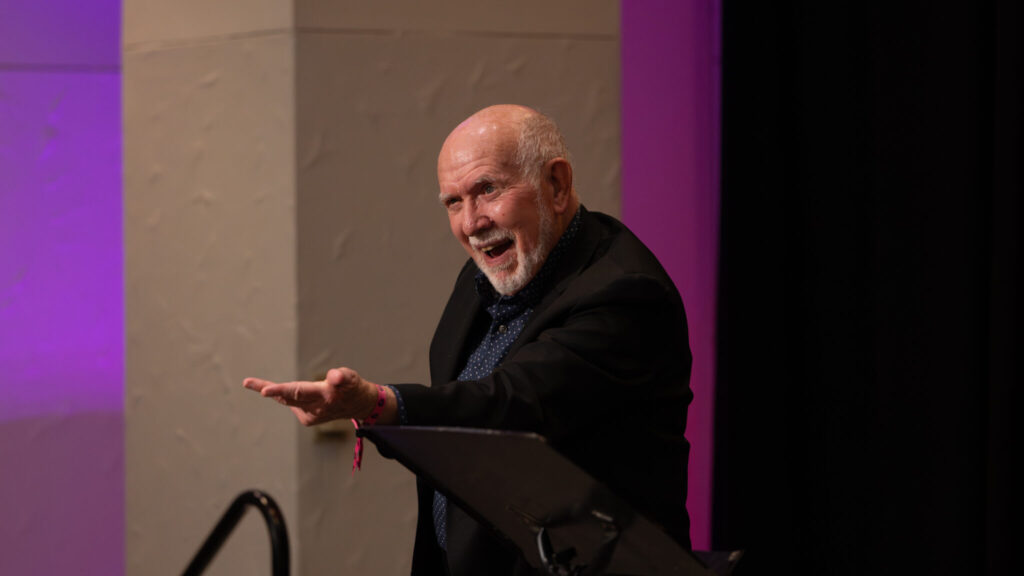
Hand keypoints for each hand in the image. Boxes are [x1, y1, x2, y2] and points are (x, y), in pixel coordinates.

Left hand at [243, 367, 386, 425]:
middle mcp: (315, 408)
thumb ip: (342, 377)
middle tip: (247, 382)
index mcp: (324, 396)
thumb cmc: (353, 387)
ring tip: (249, 383)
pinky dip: (287, 395)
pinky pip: (292, 403)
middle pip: (288, 397)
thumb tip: (334, 376)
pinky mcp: (308, 419)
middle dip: (268, 389)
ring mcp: (310, 416)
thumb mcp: (352, 378)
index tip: (264, 391)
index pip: (298, 391)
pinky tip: (293, 392)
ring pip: (287, 400)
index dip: (281, 390)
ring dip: (271, 391)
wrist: (358, 405)